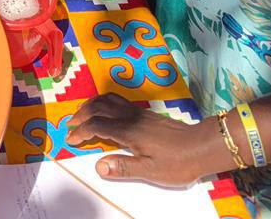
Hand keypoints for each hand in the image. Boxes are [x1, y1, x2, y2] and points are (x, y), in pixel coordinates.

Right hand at [66, 94, 216, 188]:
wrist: (200, 146)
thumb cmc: (176, 163)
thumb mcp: (151, 171)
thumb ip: (124, 168)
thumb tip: (98, 166)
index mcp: (128, 131)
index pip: (96, 126)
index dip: (81, 131)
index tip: (70, 139)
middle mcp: (129, 117)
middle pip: (98, 107)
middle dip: (81, 114)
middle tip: (70, 125)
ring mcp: (137, 112)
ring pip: (108, 99)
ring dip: (91, 104)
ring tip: (82, 114)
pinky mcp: (144, 112)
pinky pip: (117, 100)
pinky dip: (103, 102)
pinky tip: (106, 111)